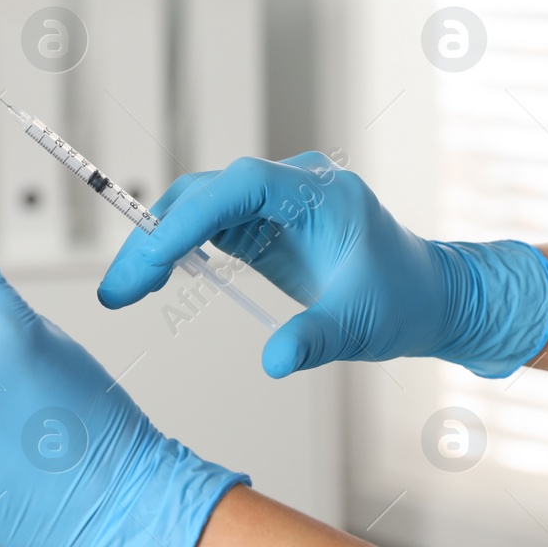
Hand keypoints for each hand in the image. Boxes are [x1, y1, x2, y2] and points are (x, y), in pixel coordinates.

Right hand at [97, 152, 547, 378]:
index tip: (151, 255)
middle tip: (118, 290)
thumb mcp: (361, 328)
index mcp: (321, 195)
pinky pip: (210, 224)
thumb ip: (316, 340)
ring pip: (200, 205)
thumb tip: (274, 361)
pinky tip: (155, 280)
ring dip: (158, 242)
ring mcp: (276, 201)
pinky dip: (178, 248)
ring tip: (124, 291)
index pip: (240, 188)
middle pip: (207, 192)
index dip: (189, 217)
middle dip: (156, 236)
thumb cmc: (402, 302)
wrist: (429, 295)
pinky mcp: (266, 221)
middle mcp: (293, 186)